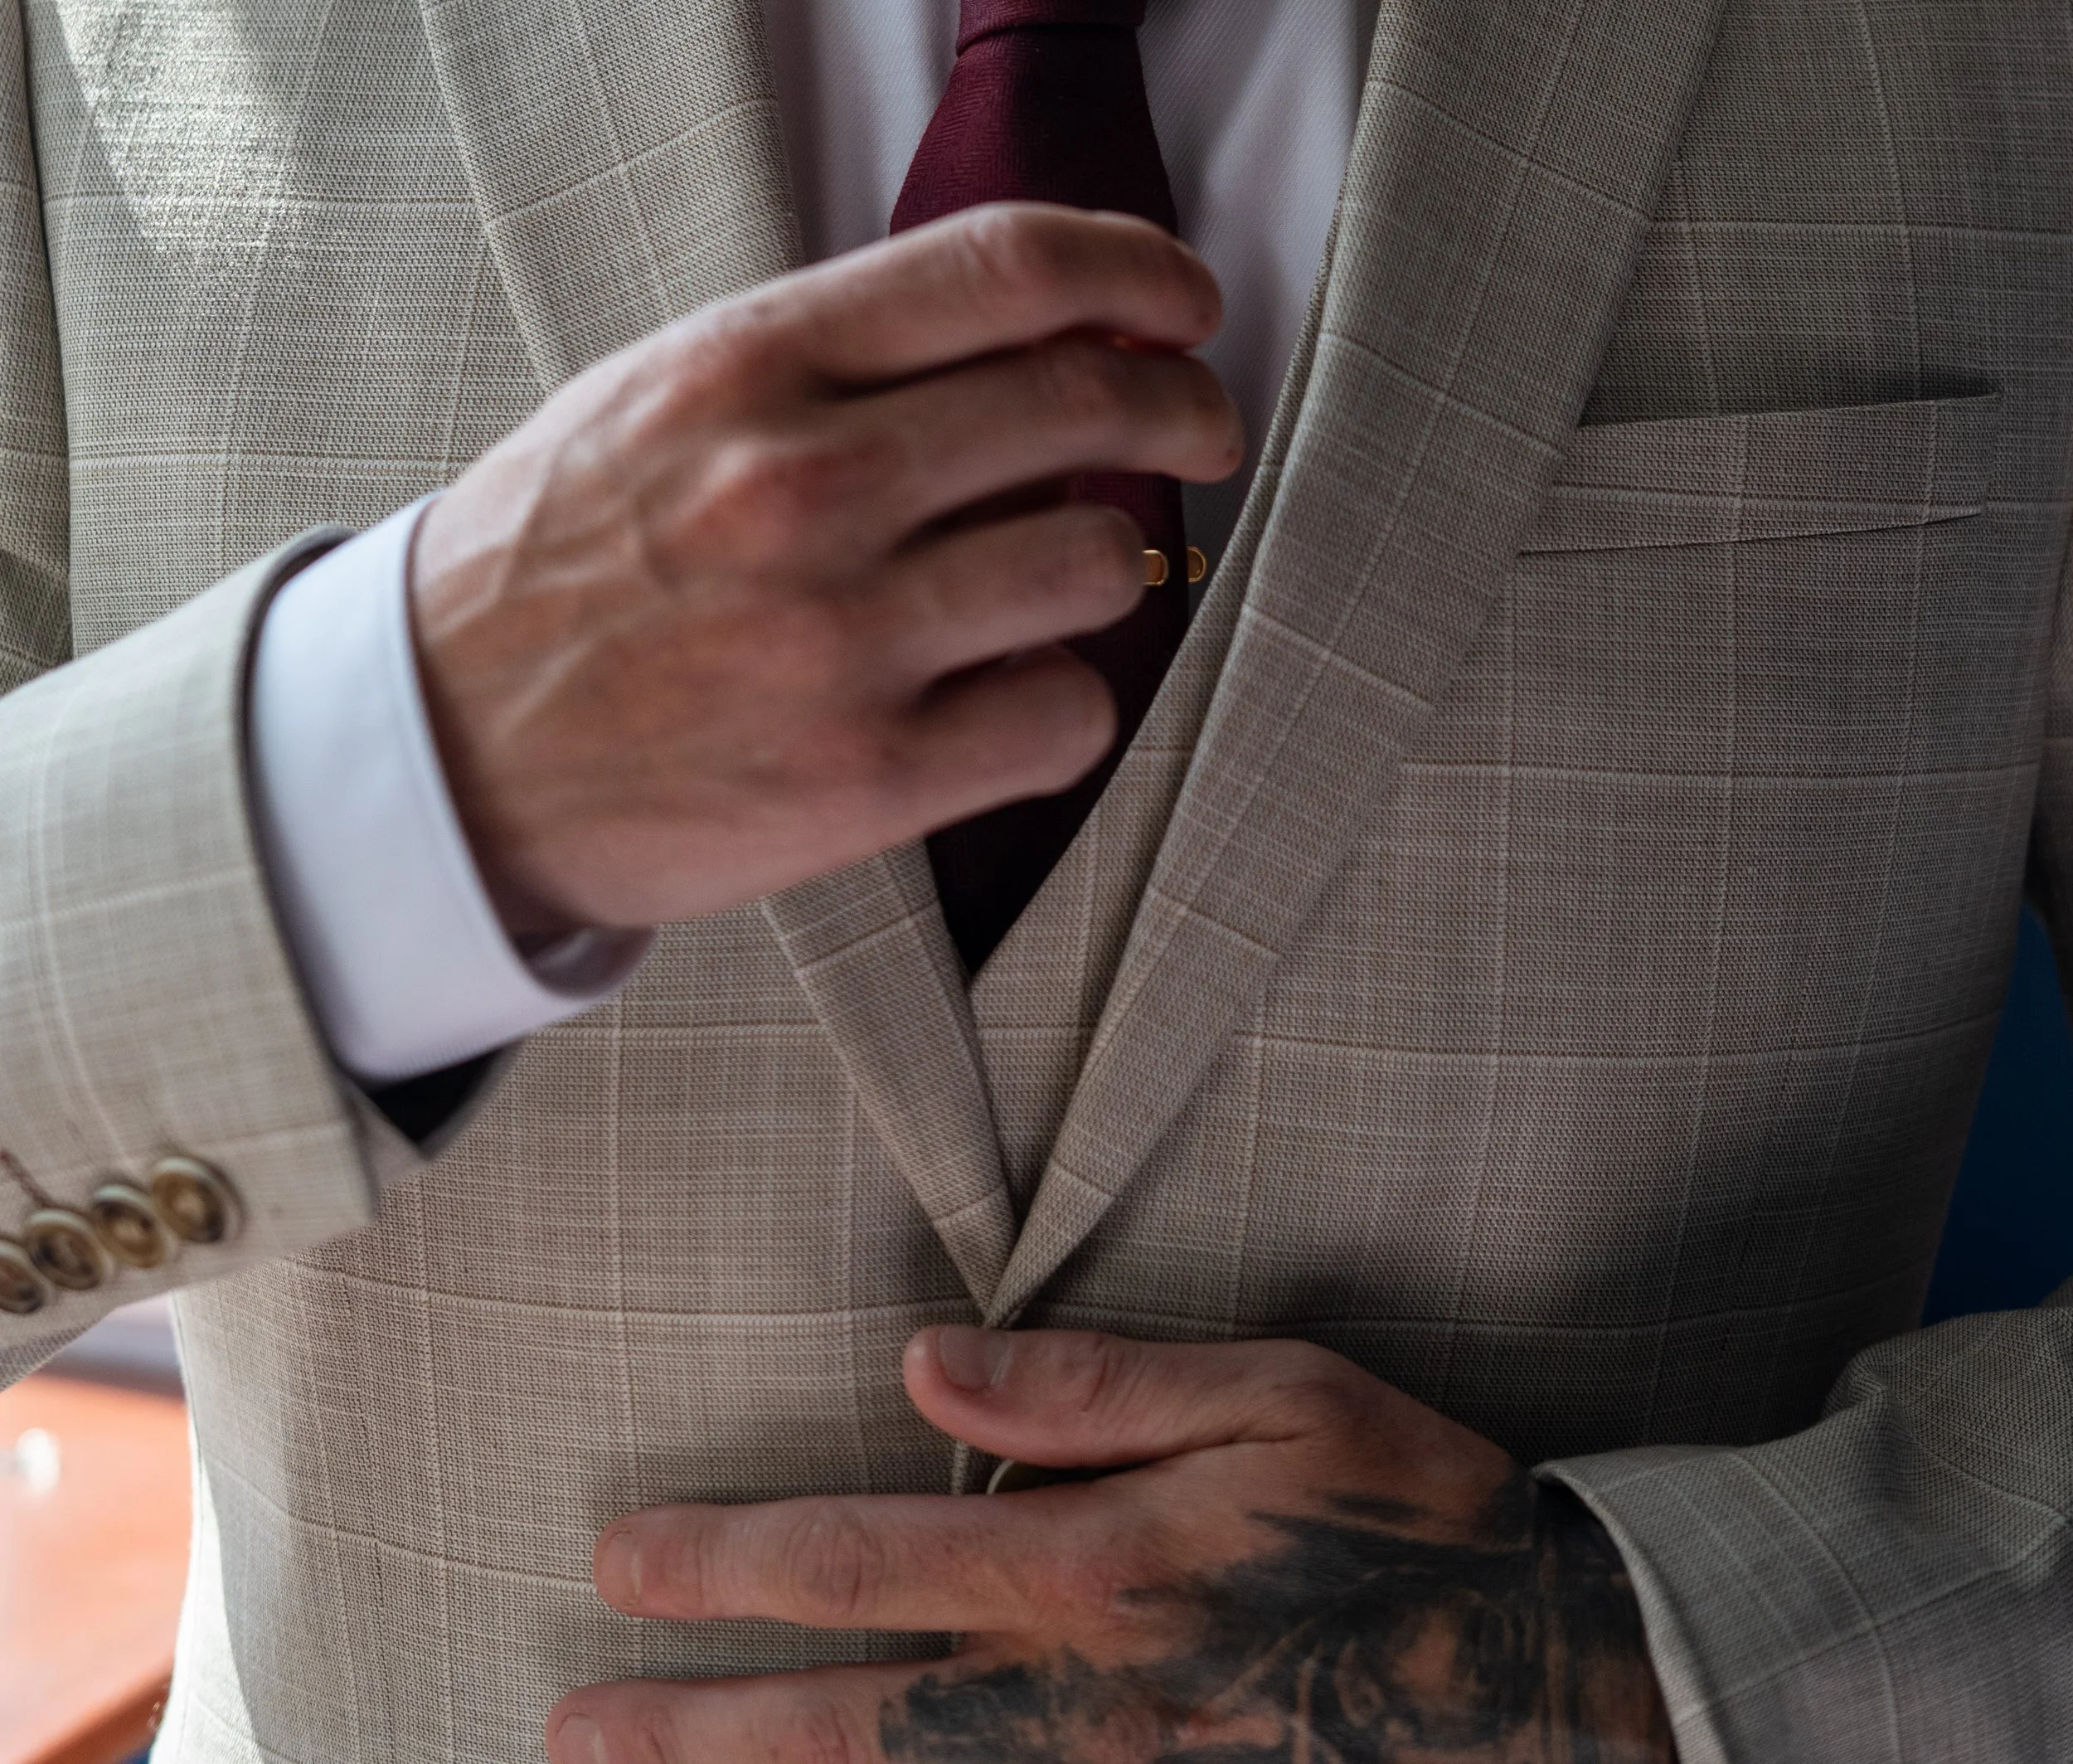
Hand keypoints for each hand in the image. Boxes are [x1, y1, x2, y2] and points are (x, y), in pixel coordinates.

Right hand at [410, 206, 1240, 935]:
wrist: (438, 752)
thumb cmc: (567, 556)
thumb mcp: (669, 393)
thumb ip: (844, 350)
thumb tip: (1050, 322)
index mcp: (753, 364)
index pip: (1011, 265)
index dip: (1141, 265)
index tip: (1187, 297)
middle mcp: (805, 483)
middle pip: (1088, 399)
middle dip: (1184, 405)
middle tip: (1201, 424)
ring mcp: (840, 635)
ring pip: (1099, 559)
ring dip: (1107, 560)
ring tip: (1053, 572)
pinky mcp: (865, 778)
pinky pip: (1067, 713)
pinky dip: (1064, 698)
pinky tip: (1009, 689)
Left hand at [551, 1328, 1676, 1763]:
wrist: (1550, 1691)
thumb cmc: (1406, 1517)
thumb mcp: (1276, 1395)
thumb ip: (1095, 1385)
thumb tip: (927, 1359)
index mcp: (1095, 1572)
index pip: (866, 1561)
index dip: (728, 1566)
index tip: (619, 1559)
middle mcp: (1075, 1708)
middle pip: (845, 1724)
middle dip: (694, 1730)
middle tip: (569, 1728)